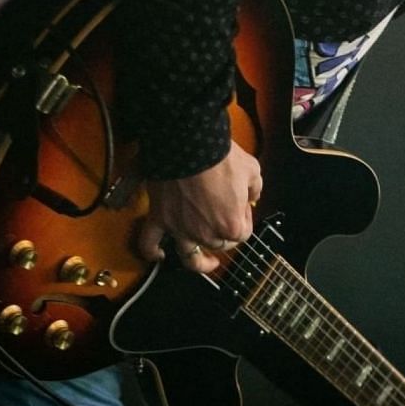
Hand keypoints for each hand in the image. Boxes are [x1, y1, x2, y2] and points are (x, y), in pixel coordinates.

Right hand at [132, 140, 260, 275]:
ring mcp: (181, 228)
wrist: (190, 143)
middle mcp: (205, 233)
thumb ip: (254, 188)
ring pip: (190, 255)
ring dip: (198, 260)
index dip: (243, 217)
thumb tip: (251, 194)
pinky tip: (158, 255)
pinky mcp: (160, 218)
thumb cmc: (221, 157)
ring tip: (204, 262)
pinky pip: (150, 241)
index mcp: (231, 225)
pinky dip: (151, 251)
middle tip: (223, 212)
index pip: (243, 233)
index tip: (241, 203)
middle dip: (224, 232)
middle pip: (219, 244)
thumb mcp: (251, 170)